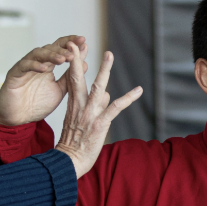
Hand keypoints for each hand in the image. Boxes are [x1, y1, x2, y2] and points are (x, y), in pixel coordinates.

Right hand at [0, 35, 86, 126]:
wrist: (18, 119)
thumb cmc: (37, 105)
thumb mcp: (59, 91)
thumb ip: (70, 77)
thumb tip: (85, 63)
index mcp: (48, 66)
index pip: (60, 49)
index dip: (71, 43)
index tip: (83, 40)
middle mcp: (37, 63)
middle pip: (50, 48)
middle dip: (63, 47)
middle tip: (74, 50)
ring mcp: (25, 67)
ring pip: (38, 54)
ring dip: (51, 55)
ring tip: (63, 59)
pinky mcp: (14, 74)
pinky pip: (24, 66)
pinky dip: (34, 66)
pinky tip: (44, 69)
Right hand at [55, 46, 142, 178]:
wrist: (68, 162)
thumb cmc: (73, 144)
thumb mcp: (79, 122)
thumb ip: (94, 105)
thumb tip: (108, 94)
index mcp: (73, 105)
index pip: (71, 79)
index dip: (72, 63)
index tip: (72, 48)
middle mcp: (80, 107)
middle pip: (78, 78)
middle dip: (78, 59)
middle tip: (79, 43)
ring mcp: (89, 114)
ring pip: (98, 87)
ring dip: (104, 70)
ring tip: (109, 54)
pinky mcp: (100, 124)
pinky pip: (116, 107)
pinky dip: (128, 97)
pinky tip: (138, 90)